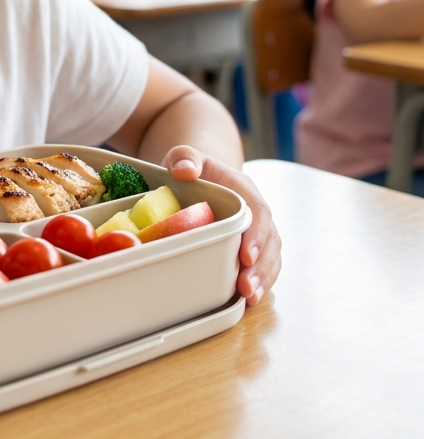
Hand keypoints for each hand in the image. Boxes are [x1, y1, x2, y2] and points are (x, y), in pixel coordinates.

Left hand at [162, 146, 279, 306]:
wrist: (202, 174)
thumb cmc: (193, 167)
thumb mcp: (185, 156)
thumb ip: (185, 157)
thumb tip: (184, 170)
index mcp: (244, 189)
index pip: (259, 211)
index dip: (256, 234)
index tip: (246, 255)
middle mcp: (257, 212)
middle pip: (270, 240)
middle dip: (261, 266)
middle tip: (247, 287)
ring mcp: (256, 231)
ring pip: (271, 256)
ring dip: (264, 278)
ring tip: (250, 298)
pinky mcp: (250, 246)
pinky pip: (263, 265)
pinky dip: (260, 282)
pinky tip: (250, 300)